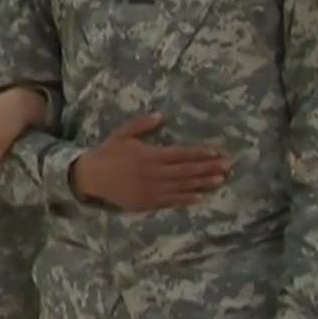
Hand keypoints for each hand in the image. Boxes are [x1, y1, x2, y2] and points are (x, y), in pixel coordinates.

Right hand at [71, 114, 230, 210]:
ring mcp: (150, 190)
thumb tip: (160, 115)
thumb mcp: (122, 134)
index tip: (216, 152)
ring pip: (181, 187)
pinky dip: (186, 199)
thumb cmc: (108, 153)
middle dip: (207, 168)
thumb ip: (141, 125)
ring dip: (202, 184)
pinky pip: (170, 201)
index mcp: (147, 155)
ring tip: (220, 181)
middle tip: (228, 167)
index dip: (198, 153)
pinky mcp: (146, 203)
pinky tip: (200, 197)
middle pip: (185, 171)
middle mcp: (152, 174)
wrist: (90, 178)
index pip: (179, 154)